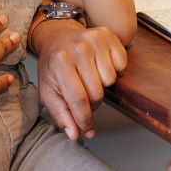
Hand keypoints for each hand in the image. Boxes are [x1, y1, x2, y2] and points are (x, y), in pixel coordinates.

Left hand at [32, 18, 127, 140]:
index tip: (88, 131)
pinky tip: (100, 65)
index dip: (85, 120)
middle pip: (97, 92)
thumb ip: (61, 115)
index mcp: (60, 62)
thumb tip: (75, 135)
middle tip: (84, 96)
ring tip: (90, 78)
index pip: (79, 99)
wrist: (57, 37)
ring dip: (102, 85)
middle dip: (92, 102)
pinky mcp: (108, 35)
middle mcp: (78, 48)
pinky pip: (121, 64)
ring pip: (111, 80)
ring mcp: (95, 39)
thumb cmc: (53, 66)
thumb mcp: (48, 91)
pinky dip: (114, 69)